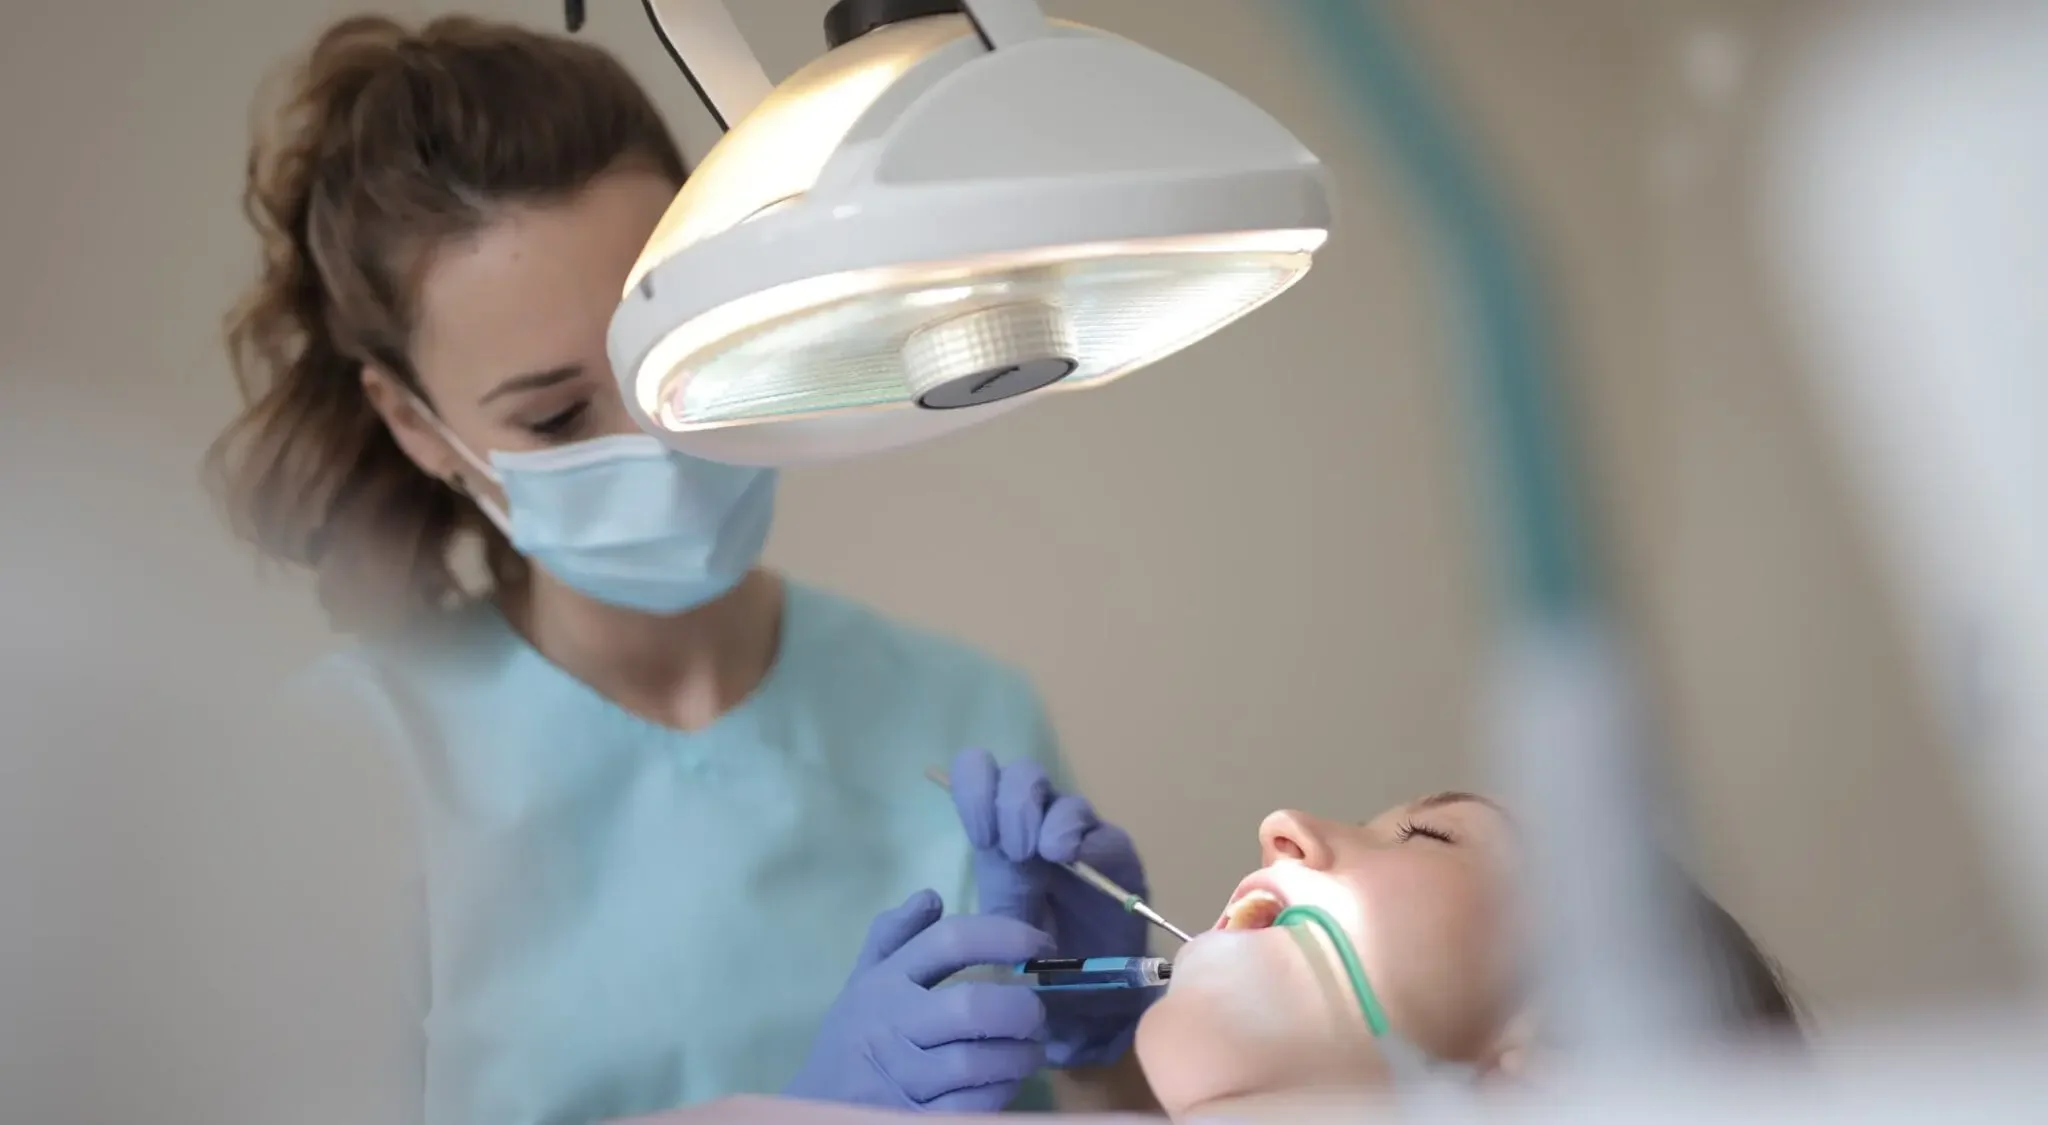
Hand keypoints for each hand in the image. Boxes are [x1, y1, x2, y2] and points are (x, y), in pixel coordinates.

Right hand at [785, 889, 1054, 1112]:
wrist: (816, 1110)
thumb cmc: (851, 1041)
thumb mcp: (861, 983)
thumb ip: (892, 937)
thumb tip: (930, 896)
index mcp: (884, 982)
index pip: (950, 941)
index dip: (1005, 935)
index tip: (1041, 944)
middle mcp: (891, 1025)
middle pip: (971, 1007)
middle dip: (1020, 1009)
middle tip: (1036, 1014)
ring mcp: (902, 1077)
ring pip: (978, 1062)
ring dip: (1019, 1056)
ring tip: (1030, 1050)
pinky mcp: (915, 1117)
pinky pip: (973, 1105)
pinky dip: (1001, 1091)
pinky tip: (1005, 1081)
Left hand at [946, 748, 1154, 1067]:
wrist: (1092, 998)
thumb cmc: (1033, 961)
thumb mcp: (993, 935)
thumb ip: (972, 912)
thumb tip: (932, 901)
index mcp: (1000, 835)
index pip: (979, 776)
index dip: (974, 791)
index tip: (981, 837)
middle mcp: (1040, 826)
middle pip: (1022, 775)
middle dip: (1012, 803)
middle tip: (1014, 849)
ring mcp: (1080, 841)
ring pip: (1061, 798)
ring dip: (1047, 819)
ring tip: (1046, 855)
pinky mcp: (1117, 861)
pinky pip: (1104, 834)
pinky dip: (1084, 838)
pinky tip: (1071, 857)